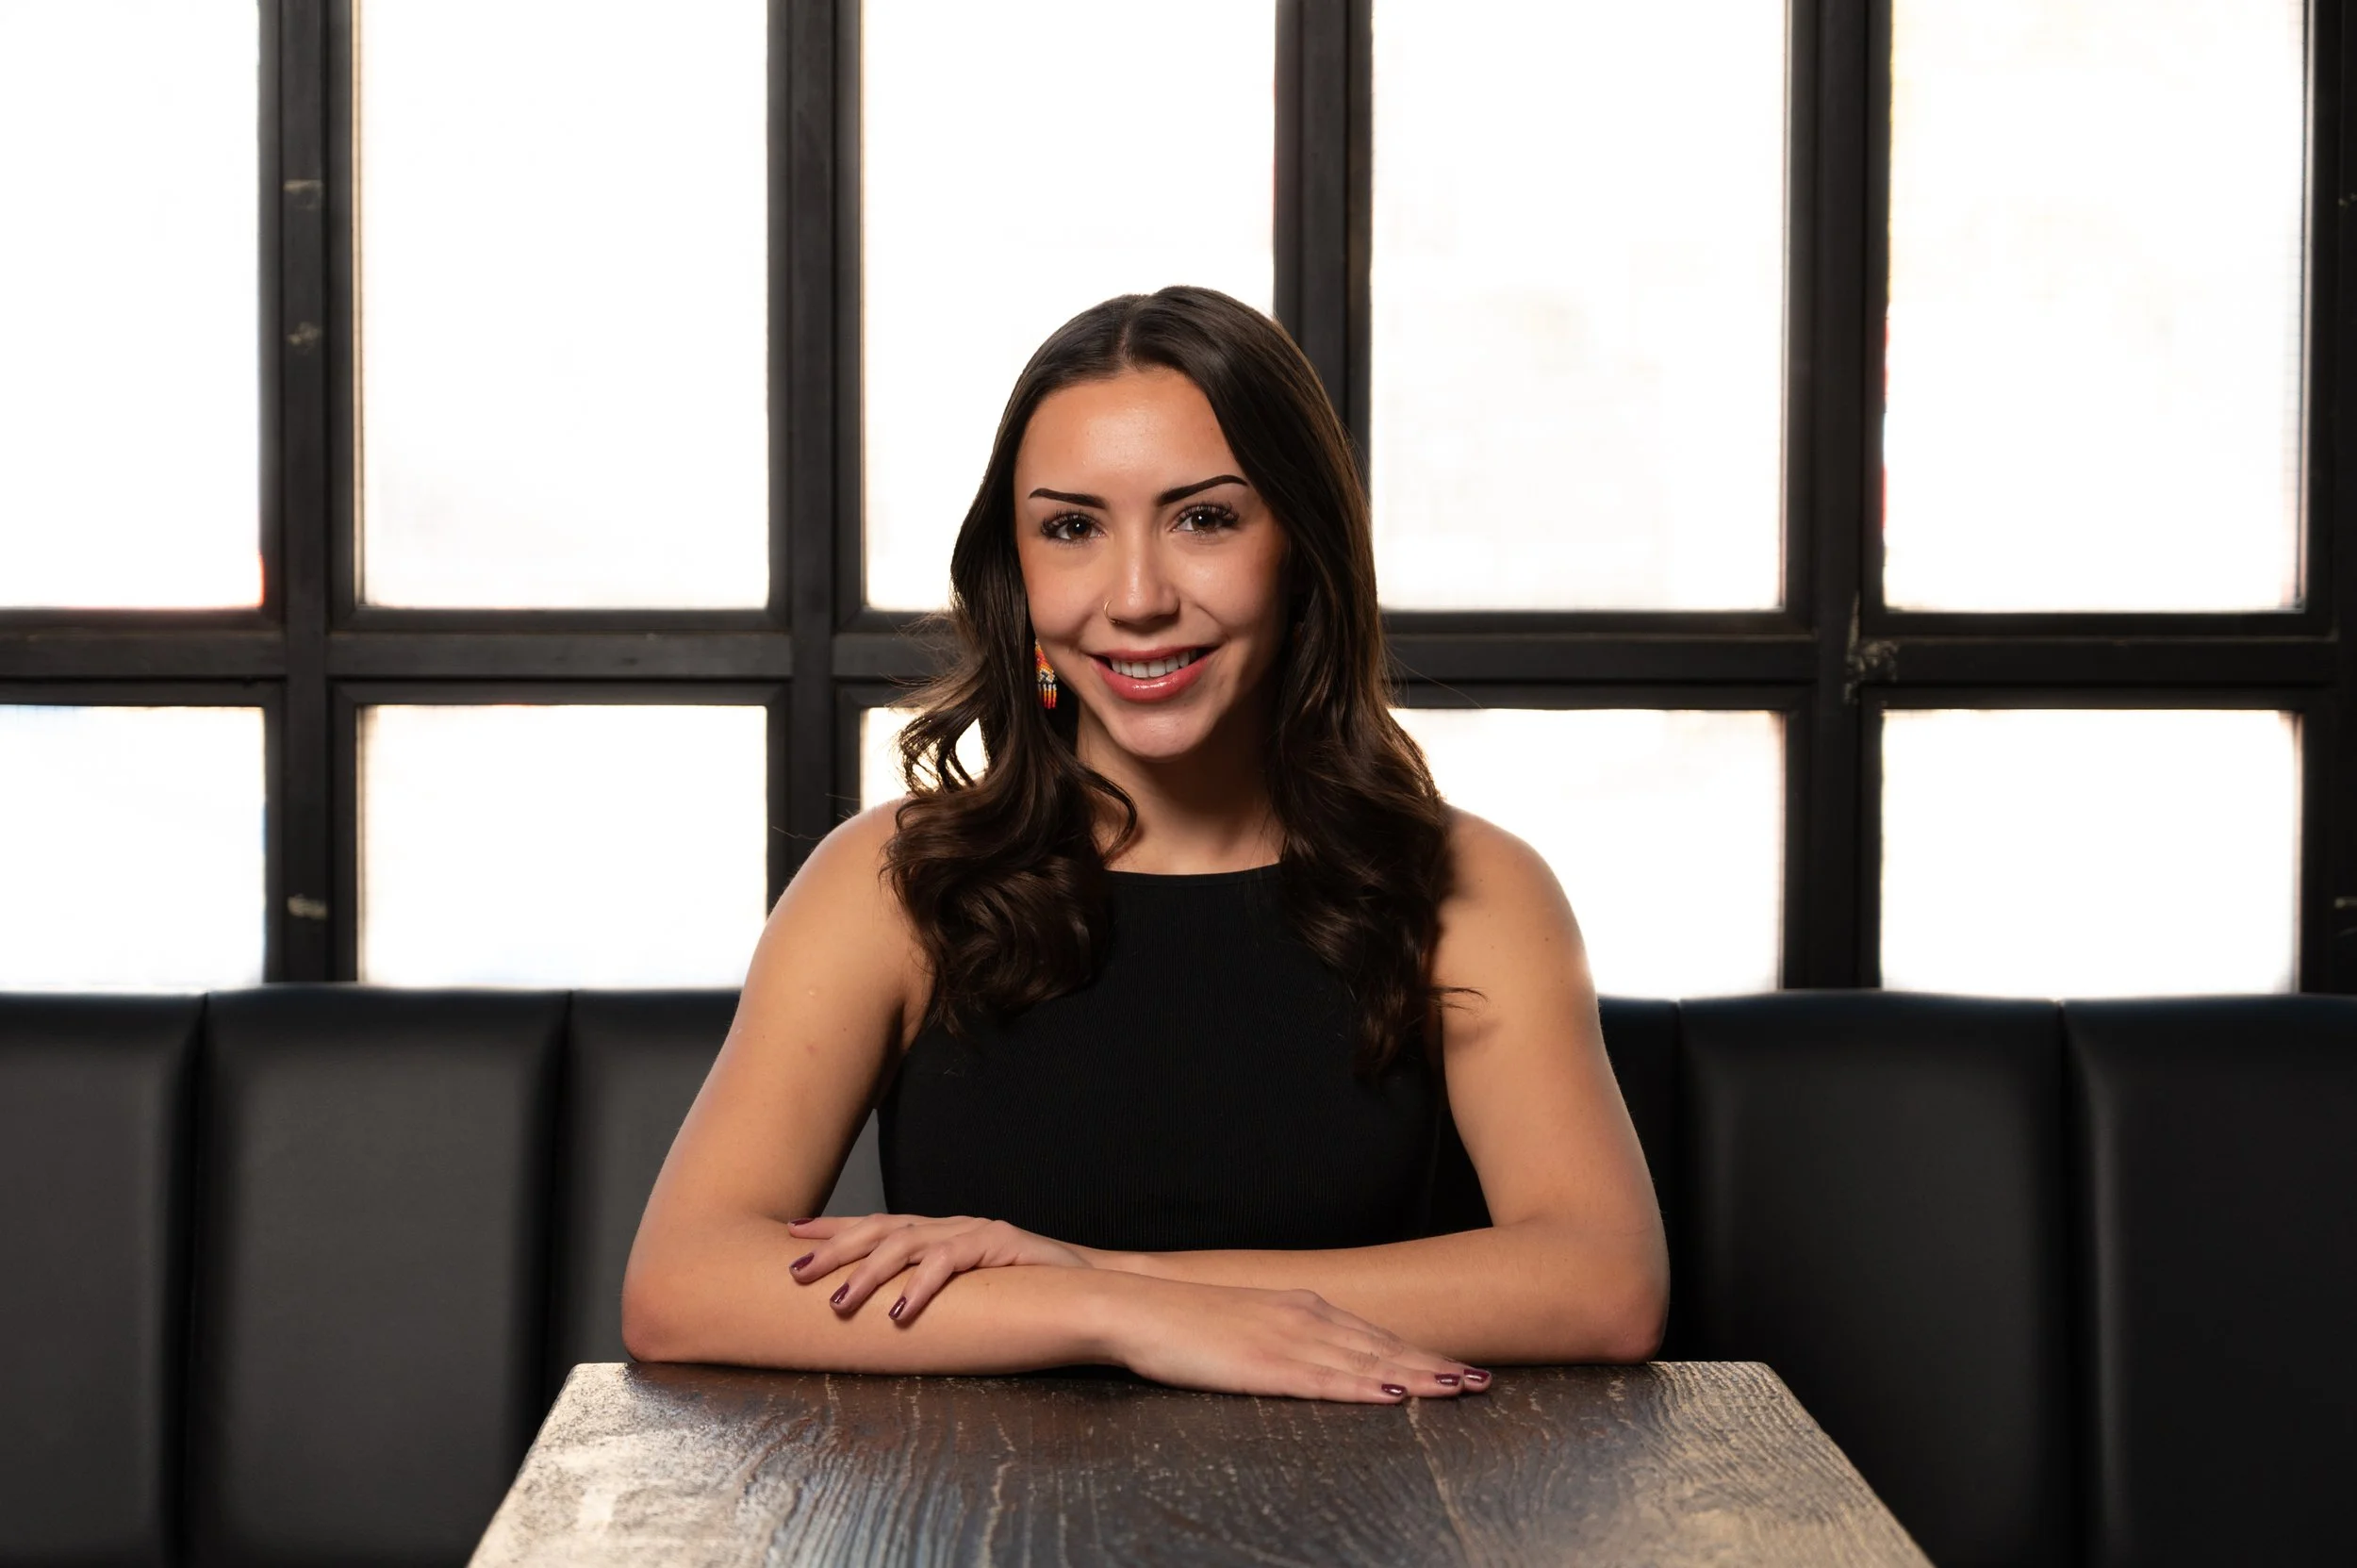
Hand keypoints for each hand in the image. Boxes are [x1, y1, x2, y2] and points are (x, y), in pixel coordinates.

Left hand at [786, 1213, 1092, 1321]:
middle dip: (835, 1248)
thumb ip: (931, 1290)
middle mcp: (951, 1225)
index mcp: (939, 1233)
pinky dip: (924, 1284)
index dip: (835, 1228)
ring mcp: (975, 1231)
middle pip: (882, 1229)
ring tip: (839, 1300)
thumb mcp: (967, 1291)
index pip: (878, 1225)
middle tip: (796, 1272)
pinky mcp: (1000, 1244)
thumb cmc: (1025, 1293)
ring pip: (909, 1243)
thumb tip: (881, 1314)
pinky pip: (953, 1262)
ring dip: (869, 1271)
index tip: (792, 1235)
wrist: (1088, 1284)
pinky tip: (901, 1310)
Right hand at [1113, 1277, 1489, 1403]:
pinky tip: (1395, 1397)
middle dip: (1436, 1366)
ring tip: (1461, 1389)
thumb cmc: (1185, 1321)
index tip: (1458, 1367)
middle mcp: (1305, 1318)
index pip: (1374, 1336)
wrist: (1137, 1305)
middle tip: (1482, 1382)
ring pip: (1368, 1364)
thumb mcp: (1247, 1322)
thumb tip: (1312, 1354)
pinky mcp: (1266, 1366)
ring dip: (1419, 1377)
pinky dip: (1366, 1390)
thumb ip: (1283, 1335)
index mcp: (1302, 1308)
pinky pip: (1326, 1382)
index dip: (1420, 1353)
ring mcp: (1288, 1341)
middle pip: (1384, 1348)